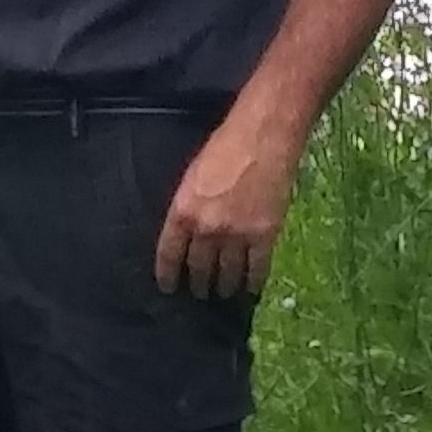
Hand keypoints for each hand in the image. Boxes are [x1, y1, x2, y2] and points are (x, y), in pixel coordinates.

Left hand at [154, 106, 302, 298]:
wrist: (262, 137)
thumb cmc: (224, 147)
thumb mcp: (192, 178)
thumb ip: (188, 209)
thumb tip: (187, 234)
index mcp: (182, 212)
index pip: (169, 255)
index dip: (168, 275)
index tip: (168, 288)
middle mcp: (205, 229)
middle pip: (198, 268)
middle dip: (197, 285)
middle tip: (198, 294)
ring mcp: (236, 235)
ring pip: (227, 274)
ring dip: (223, 288)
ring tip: (222, 293)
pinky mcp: (264, 235)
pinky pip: (256, 269)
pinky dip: (252, 282)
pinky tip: (250, 288)